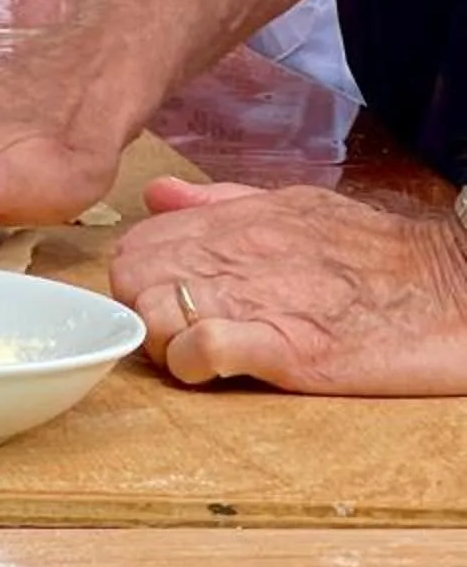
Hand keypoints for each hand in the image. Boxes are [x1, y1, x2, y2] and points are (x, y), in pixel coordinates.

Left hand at [114, 179, 466, 391]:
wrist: (452, 289)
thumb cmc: (376, 256)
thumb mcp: (293, 207)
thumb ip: (219, 205)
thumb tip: (157, 196)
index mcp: (236, 220)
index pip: (135, 246)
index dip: (138, 282)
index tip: (161, 302)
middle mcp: (236, 253)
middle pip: (131, 282)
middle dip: (141, 313)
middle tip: (176, 334)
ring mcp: (258, 298)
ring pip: (154, 314)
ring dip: (162, 344)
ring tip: (196, 355)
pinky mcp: (286, 346)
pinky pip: (203, 348)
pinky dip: (194, 365)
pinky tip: (215, 370)